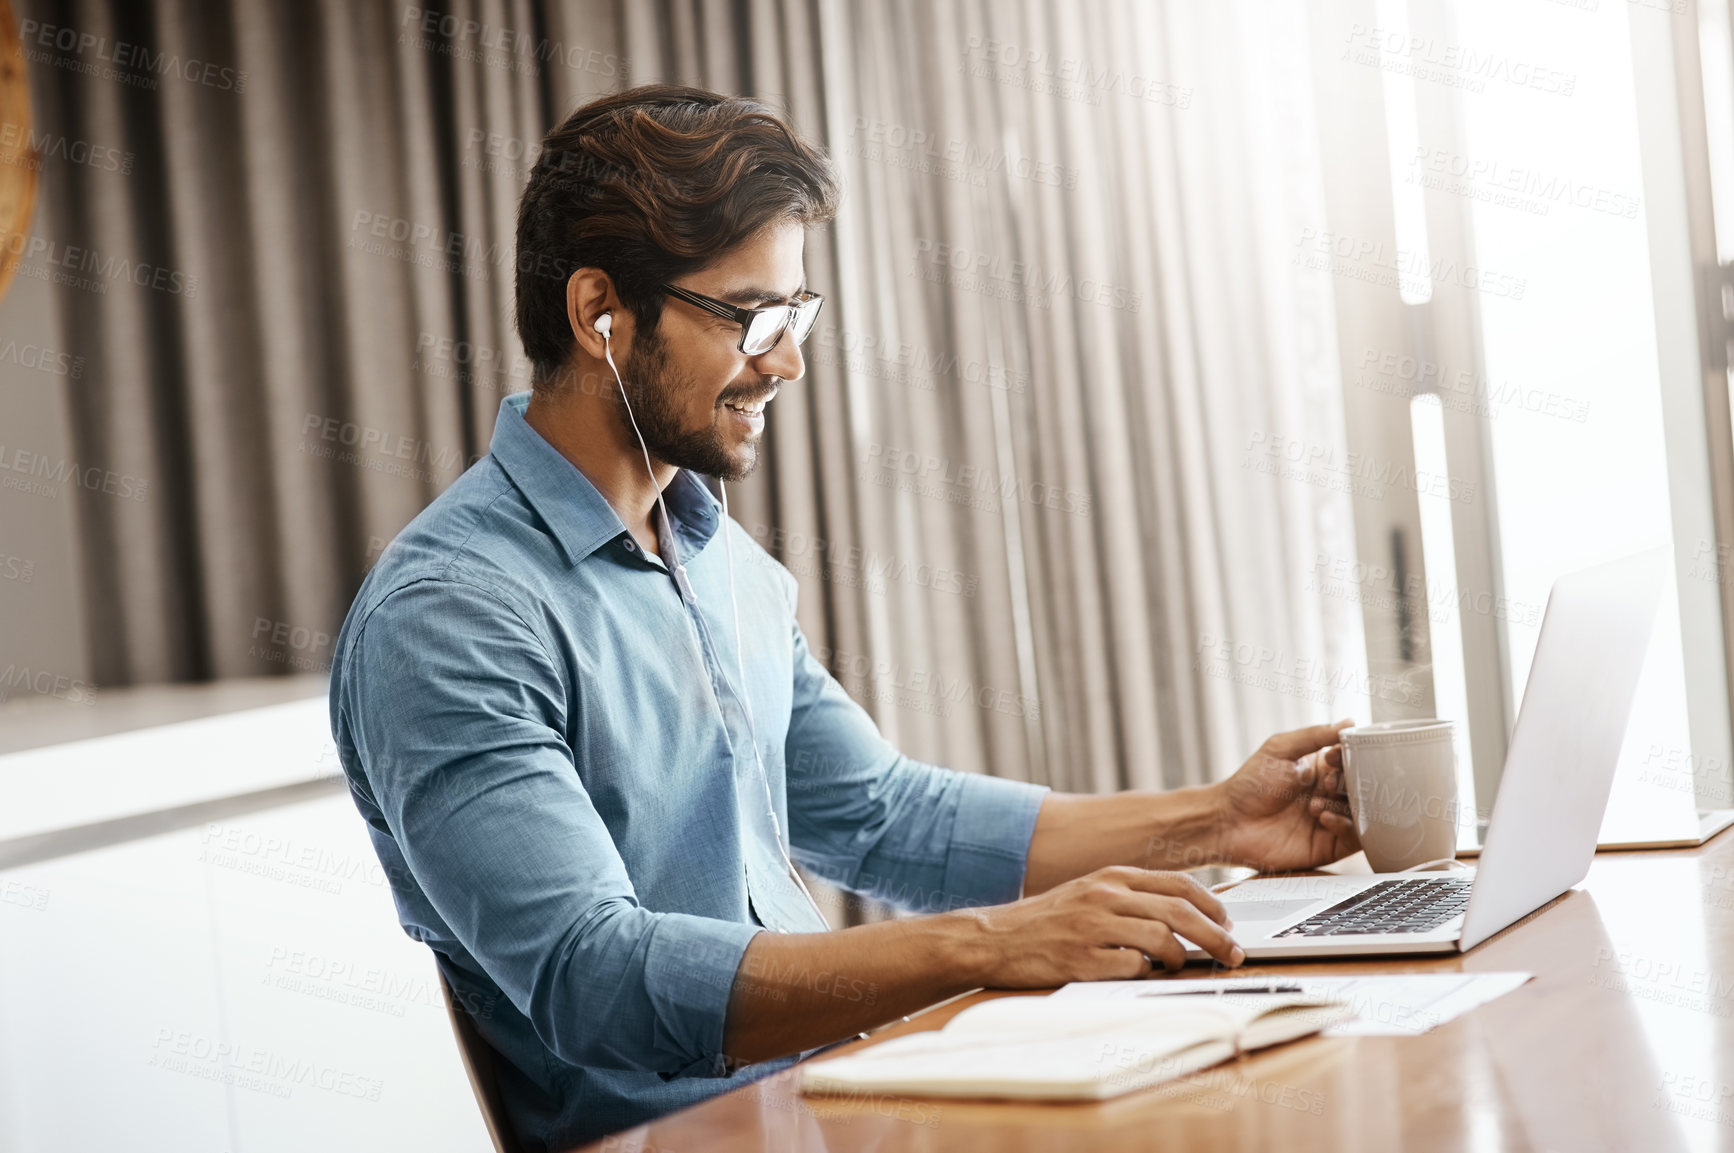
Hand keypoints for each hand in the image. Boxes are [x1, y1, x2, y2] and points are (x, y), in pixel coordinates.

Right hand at [965, 866, 1243, 983]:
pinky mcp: (1084, 959)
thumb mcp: (1091, 891)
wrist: (997, 938)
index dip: (1213, 905)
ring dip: (1181, 957)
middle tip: (1232, 954)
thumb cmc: (1047, 920)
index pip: (1179, 884)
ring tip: (1179, 965)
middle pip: (1181, 912)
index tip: (1227, 923)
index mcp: (1113, 876)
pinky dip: (1146, 973)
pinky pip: (1134, 967)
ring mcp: (1095, 927)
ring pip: (1163, 939)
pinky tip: (1140, 973)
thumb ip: (1131, 896)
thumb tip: (1182, 914)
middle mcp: (1107, 896)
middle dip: (1216, 936)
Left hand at [1211, 720, 1359, 871]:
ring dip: (1344, 804)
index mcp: (1320, 769)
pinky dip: (1344, 825)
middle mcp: (1329, 794)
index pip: (1352, 760)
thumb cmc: (1249, 784)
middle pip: (1361, 786)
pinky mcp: (1330, 845)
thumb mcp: (1279, 749)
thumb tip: (1348, 722)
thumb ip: (1314, 735)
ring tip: (1315, 805)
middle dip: (1349, 782)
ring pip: (1362, 811)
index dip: (1349, 757)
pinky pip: (1354, 837)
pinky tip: (1322, 818)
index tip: (1331, 758)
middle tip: (1327, 783)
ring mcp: (1331, 819)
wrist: (1229, 822)